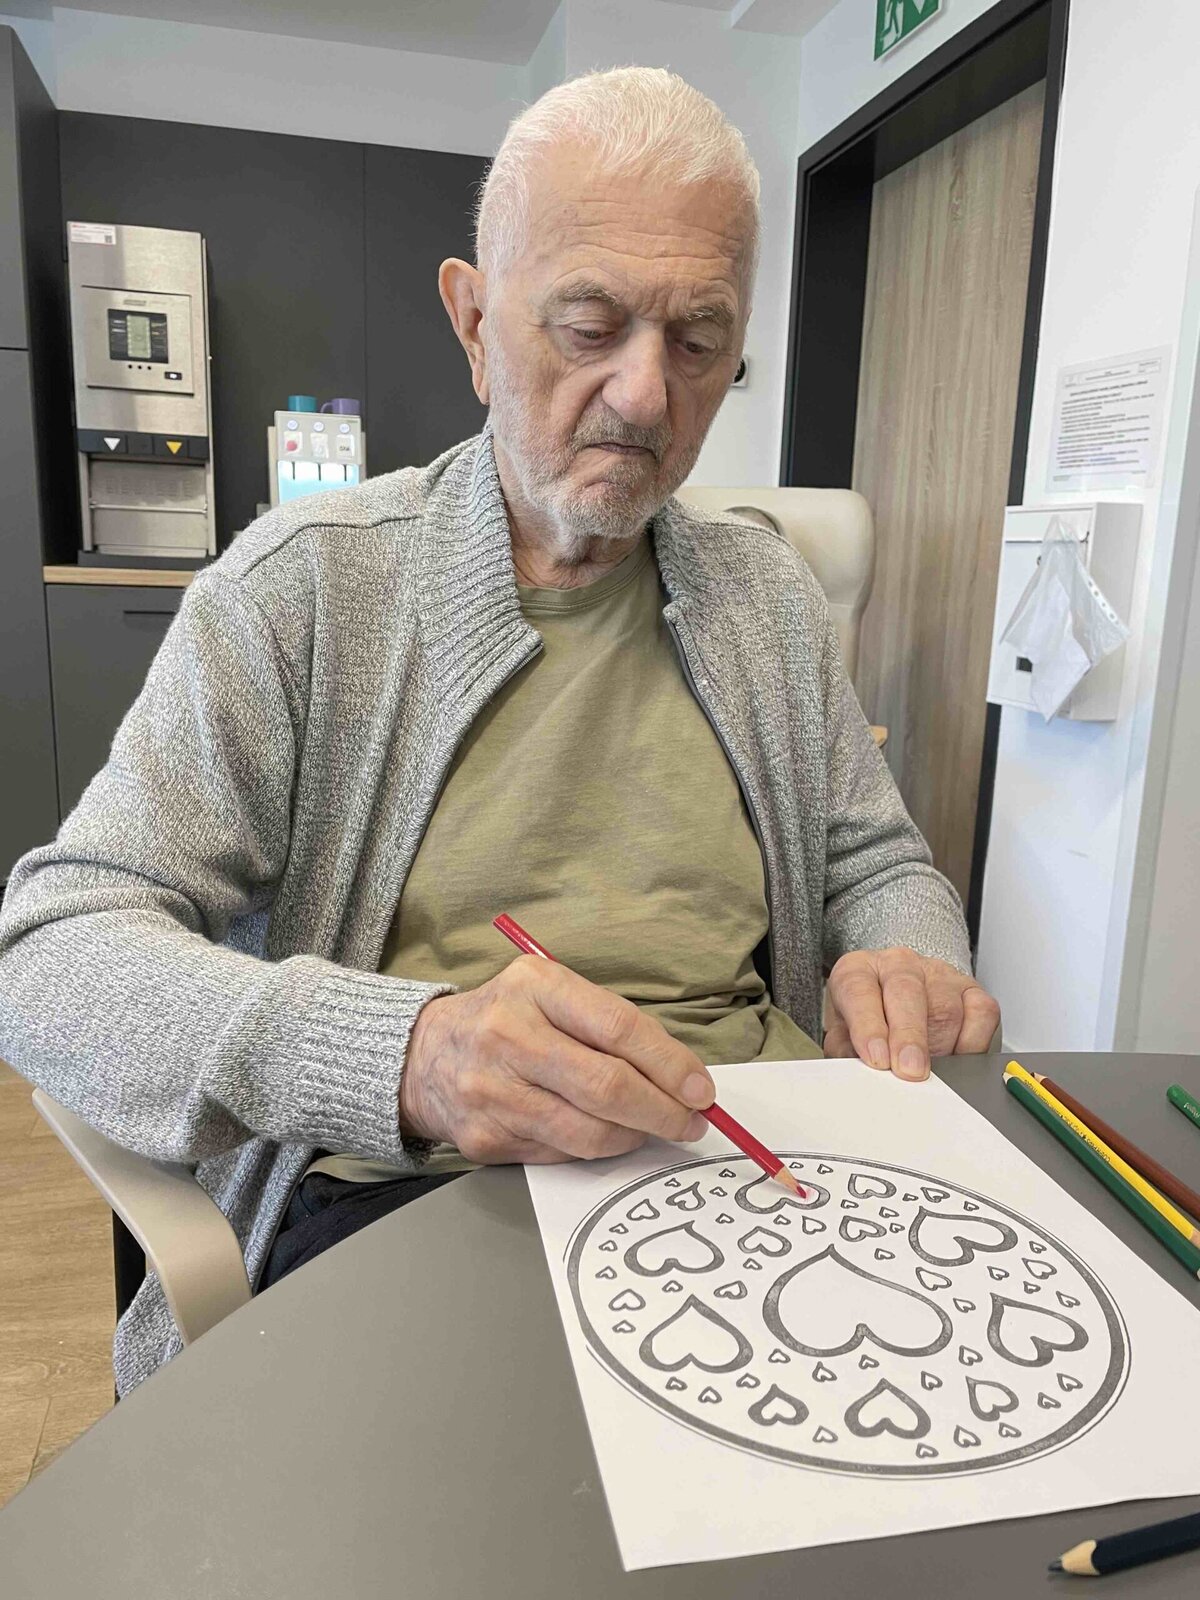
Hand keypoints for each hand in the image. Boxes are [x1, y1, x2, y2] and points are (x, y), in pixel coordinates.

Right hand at [399, 955, 715, 1163]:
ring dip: (635, 1136)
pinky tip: (603, 1133)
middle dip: (663, 1111)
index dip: (669, 1064)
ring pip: (589, 1132)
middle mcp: (508, 1036)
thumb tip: (681, 1075)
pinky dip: (595, 1148)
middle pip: (607, 1087)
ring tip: (651, 1128)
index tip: (700, 1089)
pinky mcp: (485, 1138)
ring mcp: (492, 1091)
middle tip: (691, 1122)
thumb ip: (610, 1025)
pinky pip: (562, 1154)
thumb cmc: (507, 1019)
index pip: (618, 1028)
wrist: (423, 1055)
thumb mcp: (551, 994)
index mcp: (535, 987)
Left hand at [823, 947, 999, 1080]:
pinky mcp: (971, 990)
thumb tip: (863, 1074)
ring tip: (932, 1074)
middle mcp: (898, 965)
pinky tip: (957, 1059)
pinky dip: (972, 1043)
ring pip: (946, 1006)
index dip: (867, 1025)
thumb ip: (849, 1053)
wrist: (895, 1010)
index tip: (876, 1058)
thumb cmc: (867, 1026)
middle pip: (906, 991)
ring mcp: (938, 974)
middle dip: (909, 1036)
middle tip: (909, 1069)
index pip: (859, 989)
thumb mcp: (845, 1038)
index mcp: (858, 970)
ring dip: (941, 1047)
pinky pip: (981, 1013)